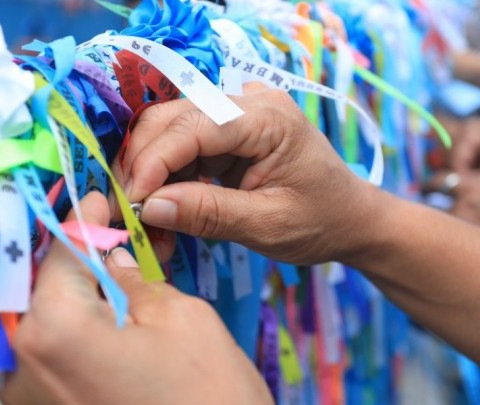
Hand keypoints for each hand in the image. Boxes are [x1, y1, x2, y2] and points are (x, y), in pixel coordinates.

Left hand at [1, 193, 282, 404]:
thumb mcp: (185, 322)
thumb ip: (138, 280)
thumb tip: (112, 260)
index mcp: (51, 331)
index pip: (58, 252)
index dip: (83, 218)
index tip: (100, 196)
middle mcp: (22, 369)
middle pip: (38, 289)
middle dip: (71, 256)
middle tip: (108, 233)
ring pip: (41, 327)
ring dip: (72, 297)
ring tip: (113, 277)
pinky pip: (50, 364)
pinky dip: (74, 336)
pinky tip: (109, 328)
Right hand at [116, 84, 378, 264]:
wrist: (350, 219)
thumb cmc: (320, 221)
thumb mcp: (267, 225)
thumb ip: (209, 214)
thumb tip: (148, 207)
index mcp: (268, 118)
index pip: (193, 125)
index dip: (153, 161)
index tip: (130, 203)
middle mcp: (248, 104)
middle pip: (171, 119)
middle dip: (142, 166)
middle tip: (128, 216)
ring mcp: (237, 115)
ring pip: (168, 133)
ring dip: (150, 177)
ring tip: (147, 225)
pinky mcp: (227, 135)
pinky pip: (183, 149)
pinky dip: (166, 181)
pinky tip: (163, 214)